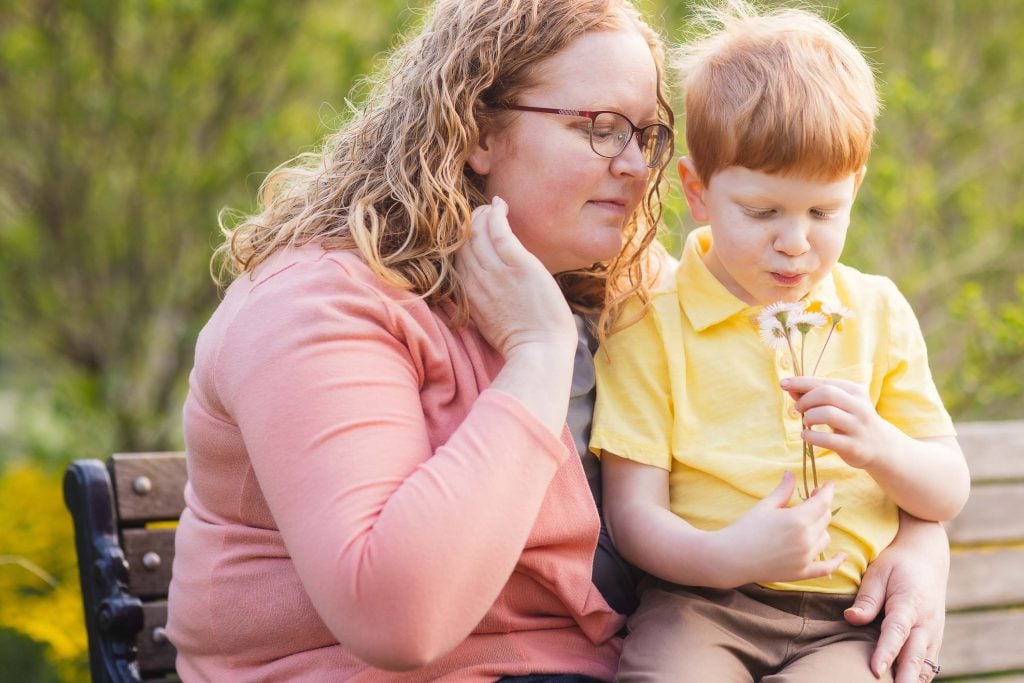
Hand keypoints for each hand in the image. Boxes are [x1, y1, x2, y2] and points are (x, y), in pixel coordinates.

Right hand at [455, 196, 574, 358]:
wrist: (539, 354)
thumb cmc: (523, 344)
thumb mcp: (490, 323)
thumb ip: (484, 302)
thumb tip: (490, 291)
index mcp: (469, 296)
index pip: (456, 258)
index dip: (460, 240)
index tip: (472, 230)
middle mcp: (476, 281)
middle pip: (462, 241)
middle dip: (470, 222)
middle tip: (482, 212)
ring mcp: (496, 272)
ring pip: (477, 232)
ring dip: (482, 214)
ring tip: (492, 207)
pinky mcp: (518, 265)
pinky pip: (499, 231)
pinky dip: (497, 214)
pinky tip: (500, 205)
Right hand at [718, 471, 845, 585]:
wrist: (732, 558)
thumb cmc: (746, 529)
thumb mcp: (765, 506)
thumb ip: (783, 490)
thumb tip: (791, 473)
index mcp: (798, 520)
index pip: (822, 502)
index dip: (827, 491)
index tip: (828, 485)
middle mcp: (806, 539)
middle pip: (825, 518)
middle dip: (821, 507)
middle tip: (812, 499)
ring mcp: (805, 558)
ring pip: (825, 538)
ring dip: (820, 528)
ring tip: (806, 523)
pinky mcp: (802, 572)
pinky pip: (826, 567)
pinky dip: (836, 562)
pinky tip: (843, 555)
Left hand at [782, 375, 901, 469]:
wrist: (880, 446)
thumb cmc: (852, 420)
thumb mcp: (839, 404)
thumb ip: (815, 394)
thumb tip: (789, 387)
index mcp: (854, 391)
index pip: (823, 382)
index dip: (800, 382)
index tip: (783, 384)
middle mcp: (859, 406)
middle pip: (826, 394)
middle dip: (806, 399)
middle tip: (798, 408)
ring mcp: (857, 427)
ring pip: (827, 414)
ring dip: (809, 417)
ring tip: (806, 422)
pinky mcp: (853, 446)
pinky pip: (827, 439)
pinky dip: (811, 436)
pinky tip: (806, 436)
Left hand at [845, 515, 947, 681]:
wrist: (928, 556)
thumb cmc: (897, 564)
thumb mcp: (878, 572)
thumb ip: (867, 598)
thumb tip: (852, 618)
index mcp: (909, 604)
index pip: (896, 633)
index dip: (886, 652)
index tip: (875, 670)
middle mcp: (926, 623)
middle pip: (915, 657)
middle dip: (904, 678)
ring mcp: (934, 633)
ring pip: (926, 665)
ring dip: (913, 680)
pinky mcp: (934, 639)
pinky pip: (929, 664)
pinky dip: (919, 676)